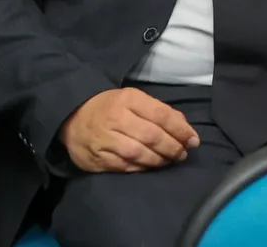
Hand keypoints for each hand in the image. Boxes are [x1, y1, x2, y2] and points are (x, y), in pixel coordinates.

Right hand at [60, 87, 198, 172]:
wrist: (73, 115)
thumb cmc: (112, 106)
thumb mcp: (134, 99)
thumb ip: (158, 111)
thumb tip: (184, 127)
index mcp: (129, 99)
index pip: (161, 115)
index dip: (180, 129)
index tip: (193, 140)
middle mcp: (117, 119)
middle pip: (151, 136)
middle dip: (172, 147)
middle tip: (183, 154)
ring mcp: (105, 140)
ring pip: (138, 153)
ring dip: (158, 160)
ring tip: (169, 161)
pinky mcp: (96, 158)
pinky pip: (123, 166)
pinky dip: (140, 168)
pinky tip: (150, 167)